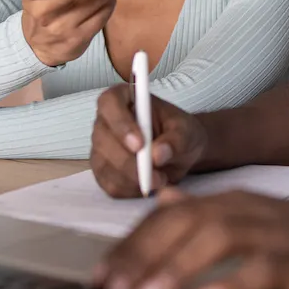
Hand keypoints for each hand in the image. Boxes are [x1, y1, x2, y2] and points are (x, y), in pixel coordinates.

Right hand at [90, 87, 207, 197]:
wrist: (182, 152)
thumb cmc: (181, 133)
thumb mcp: (187, 131)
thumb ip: (176, 139)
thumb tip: (157, 154)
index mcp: (123, 98)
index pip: (109, 103)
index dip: (120, 123)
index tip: (140, 144)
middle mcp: (106, 121)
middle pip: (103, 139)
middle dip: (127, 161)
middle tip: (155, 175)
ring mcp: (101, 147)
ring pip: (104, 166)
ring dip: (132, 179)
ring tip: (161, 179)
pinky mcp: (103, 171)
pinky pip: (110, 184)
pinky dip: (131, 190)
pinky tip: (149, 185)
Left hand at [93, 189, 288, 288]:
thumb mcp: (257, 218)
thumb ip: (208, 212)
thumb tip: (164, 202)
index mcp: (234, 203)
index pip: (169, 217)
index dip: (130, 245)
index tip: (98, 277)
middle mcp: (250, 211)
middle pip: (184, 224)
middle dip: (141, 257)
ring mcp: (278, 234)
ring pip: (218, 240)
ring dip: (176, 270)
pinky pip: (266, 270)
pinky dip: (233, 286)